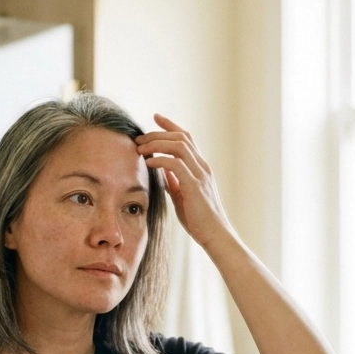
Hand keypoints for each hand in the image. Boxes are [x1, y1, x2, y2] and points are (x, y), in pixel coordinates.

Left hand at [135, 114, 233, 248]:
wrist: (215, 236)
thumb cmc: (199, 220)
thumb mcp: (183, 195)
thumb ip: (174, 181)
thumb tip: (161, 170)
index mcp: (201, 168)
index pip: (187, 138)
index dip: (170, 126)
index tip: (155, 117)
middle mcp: (203, 167)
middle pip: (181, 138)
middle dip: (158, 134)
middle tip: (139, 138)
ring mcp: (200, 175)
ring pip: (179, 146)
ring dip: (156, 144)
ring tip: (140, 148)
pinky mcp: (195, 186)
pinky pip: (176, 164)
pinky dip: (160, 160)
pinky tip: (148, 163)